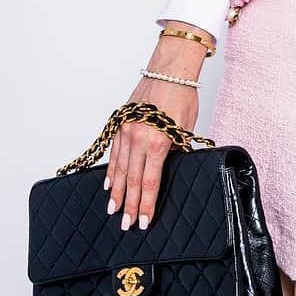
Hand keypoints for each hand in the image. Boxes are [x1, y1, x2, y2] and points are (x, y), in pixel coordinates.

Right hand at [104, 76, 198, 229]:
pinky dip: (111, 170)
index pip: (151, 182)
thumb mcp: (186, 128)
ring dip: (117, 192)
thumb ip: (176, 150)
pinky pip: (114, 153)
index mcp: (159, 142)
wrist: (169, 70)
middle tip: (126, 224)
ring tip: (114, 210)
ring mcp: (126, 131)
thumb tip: (170, 169)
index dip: (147, 204)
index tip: (144, 221)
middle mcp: (139, 138)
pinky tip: (109, 184)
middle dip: (130, 205)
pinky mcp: (120, 124)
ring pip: (120, 169)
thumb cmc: (182, 96)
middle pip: (133, 180)